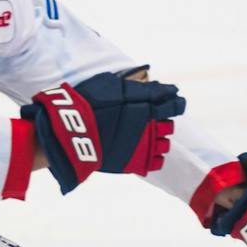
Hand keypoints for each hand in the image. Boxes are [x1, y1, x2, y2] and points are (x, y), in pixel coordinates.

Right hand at [23, 72, 184, 194]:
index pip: (171, 103)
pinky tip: (150, 155)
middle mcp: (146, 126)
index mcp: (143, 106)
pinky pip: (154, 163)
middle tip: (159, 120)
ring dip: (161, 140)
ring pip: (163, 145)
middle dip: (166, 122)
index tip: (176, 99)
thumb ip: (134, 85)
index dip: (176, 101)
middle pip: (169, 126)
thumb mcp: (110, 83)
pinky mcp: (132, 162)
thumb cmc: (86, 101)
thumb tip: (154, 84)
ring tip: (155, 139)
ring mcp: (140, 145)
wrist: (69, 130)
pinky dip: (154, 158)